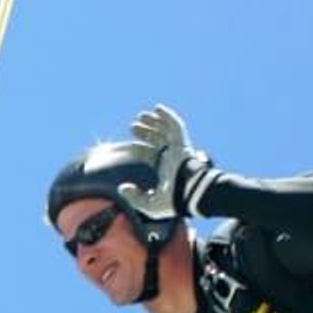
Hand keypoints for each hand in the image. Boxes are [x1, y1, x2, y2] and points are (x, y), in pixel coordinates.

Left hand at [116, 104, 215, 218]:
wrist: (191, 195)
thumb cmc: (174, 202)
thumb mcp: (149, 204)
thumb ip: (135, 197)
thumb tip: (121, 189)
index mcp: (166, 169)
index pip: (151, 155)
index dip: (139, 149)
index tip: (130, 146)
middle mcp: (173, 158)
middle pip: (158, 140)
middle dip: (145, 132)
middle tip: (132, 127)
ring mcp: (179, 150)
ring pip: (166, 131)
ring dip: (154, 122)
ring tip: (141, 116)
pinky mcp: (184, 144)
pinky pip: (177, 127)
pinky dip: (169, 117)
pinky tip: (158, 108)